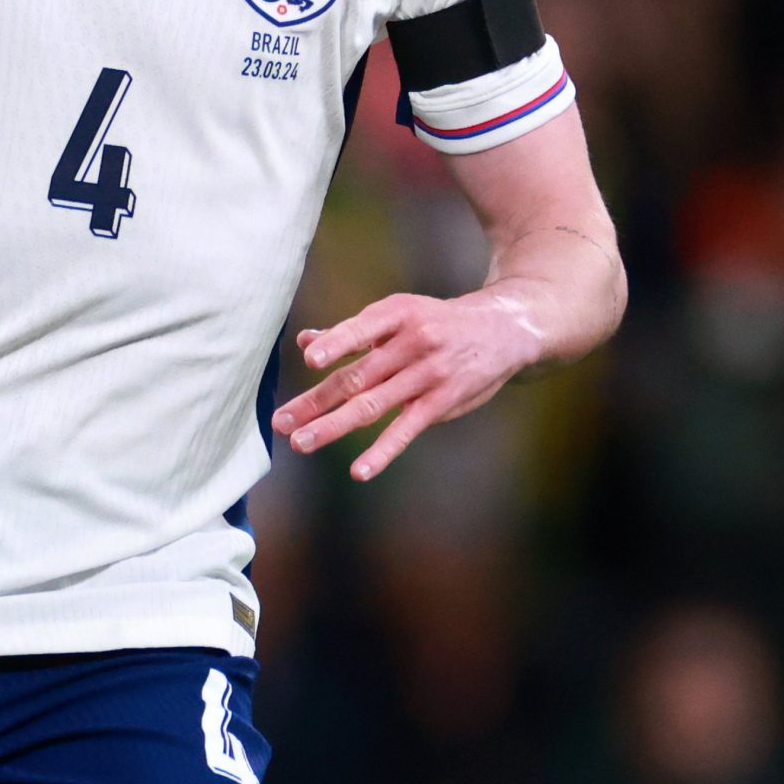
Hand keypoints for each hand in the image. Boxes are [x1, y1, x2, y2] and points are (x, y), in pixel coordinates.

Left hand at [270, 287, 550, 480]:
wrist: (502, 329)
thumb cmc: (438, 323)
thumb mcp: (400, 316)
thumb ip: (354, 332)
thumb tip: (307, 341)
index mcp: (396, 314)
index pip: (360, 329)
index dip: (336, 344)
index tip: (309, 359)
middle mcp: (411, 342)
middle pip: (356, 375)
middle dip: (315, 401)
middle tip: (281, 421)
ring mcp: (427, 374)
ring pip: (372, 404)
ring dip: (333, 426)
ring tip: (301, 442)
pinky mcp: (441, 403)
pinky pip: (406, 429)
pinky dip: (382, 451)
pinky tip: (360, 470)